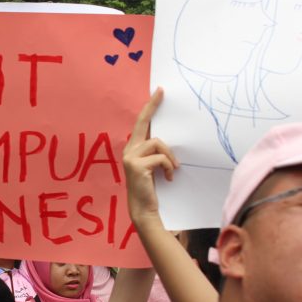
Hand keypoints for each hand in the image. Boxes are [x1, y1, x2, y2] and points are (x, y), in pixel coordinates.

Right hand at [123, 88, 178, 229]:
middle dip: (152, 106)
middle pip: (143, 122)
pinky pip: (161, 158)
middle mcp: (129, 150)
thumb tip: (168, 139)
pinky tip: (168, 178)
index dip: (149, 107)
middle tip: (161, 91)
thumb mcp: (153, 166)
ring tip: (172, 170)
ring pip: (158, 143)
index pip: (141, 124)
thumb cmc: (150, 188)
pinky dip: (168, 167)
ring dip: (169, 157)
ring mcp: (130, 157)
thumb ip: (155, 152)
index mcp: (133, 148)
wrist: (144, 209)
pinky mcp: (137, 165)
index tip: (158, 92)